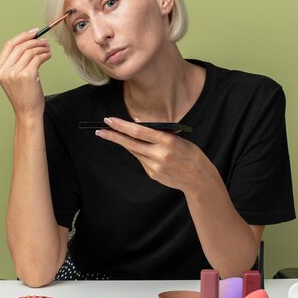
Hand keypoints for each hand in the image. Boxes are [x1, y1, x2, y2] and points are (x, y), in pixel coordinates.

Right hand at [0, 28, 51, 117]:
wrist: (27, 112)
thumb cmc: (23, 95)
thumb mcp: (13, 77)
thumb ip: (16, 62)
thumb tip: (29, 42)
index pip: (9, 45)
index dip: (22, 36)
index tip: (33, 32)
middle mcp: (4, 70)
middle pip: (20, 46)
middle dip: (34, 41)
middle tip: (44, 41)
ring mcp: (15, 73)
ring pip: (30, 51)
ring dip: (41, 48)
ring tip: (47, 49)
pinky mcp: (27, 75)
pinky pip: (37, 58)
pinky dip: (45, 54)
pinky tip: (48, 55)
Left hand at [95, 117, 210, 191]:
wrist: (198, 178)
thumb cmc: (188, 153)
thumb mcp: (177, 138)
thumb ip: (157, 132)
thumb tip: (136, 123)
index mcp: (167, 141)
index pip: (139, 131)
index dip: (121, 126)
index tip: (108, 120)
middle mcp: (159, 154)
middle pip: (130, 143)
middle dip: (113, 136)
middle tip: (99, 130)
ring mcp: (155, 166)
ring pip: (134, 151)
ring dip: (125, 143)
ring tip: (112, 135)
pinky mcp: (153, 174)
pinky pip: (141, 160)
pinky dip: (139, 153)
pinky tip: (142, 150)